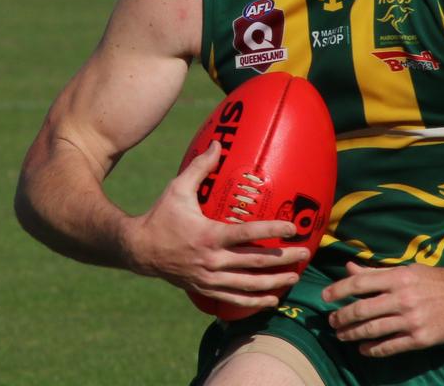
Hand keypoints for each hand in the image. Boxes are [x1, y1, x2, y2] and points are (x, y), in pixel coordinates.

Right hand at [126, 142, 310, 309]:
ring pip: (248, 284)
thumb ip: (200, 167)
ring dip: (274, 282)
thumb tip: (217, 142)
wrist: (138, 250)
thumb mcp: (178, 189)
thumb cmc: (160, 216)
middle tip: (305, 253)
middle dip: (283, 259)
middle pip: (255, 262)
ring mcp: (209, 278)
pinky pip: (234, 300)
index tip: (292, 228)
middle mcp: (212, 259)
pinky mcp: (205, 289)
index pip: (248, 234)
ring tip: (295, 276)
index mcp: (209, 235)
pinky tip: (271, 300)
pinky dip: (254, 302)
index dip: (272, 231)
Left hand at [322, 261, 443, 356]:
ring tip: (342, 335)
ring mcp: (411, 320)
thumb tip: (349, 269)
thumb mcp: (406, 270)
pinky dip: (372, 349)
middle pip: (362, 310)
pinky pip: (390, 347)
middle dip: (342, 317)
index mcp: (398, 277)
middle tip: (332, 321)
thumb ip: (376, 273)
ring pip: (372, 330)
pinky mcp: (420, 338)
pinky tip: (363, 348)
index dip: (338, 290)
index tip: (325, 297)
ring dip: (352, 334)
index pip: (360, 283)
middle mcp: (403, 298)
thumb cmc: (434, 280)